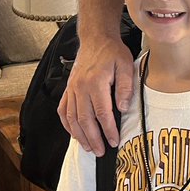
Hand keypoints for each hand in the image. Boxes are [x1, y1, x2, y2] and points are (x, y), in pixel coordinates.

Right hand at [58, 35, 135, 153]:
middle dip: (93, 138)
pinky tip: (74, 134)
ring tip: (89, 148)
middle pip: (85, 119)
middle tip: (100, 151)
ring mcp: (72, 89)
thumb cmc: (112, 53)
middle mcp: (81, 87)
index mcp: (96, 82)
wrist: (96, 39)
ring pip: (72, 117)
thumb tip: (123, 108)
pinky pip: (63, 110)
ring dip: (80, 135)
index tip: (114, 141)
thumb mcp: (126, 65)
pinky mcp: (68, 89)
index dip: (108, 130)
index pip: (102, 113)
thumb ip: (125, 87)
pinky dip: (67, 124)